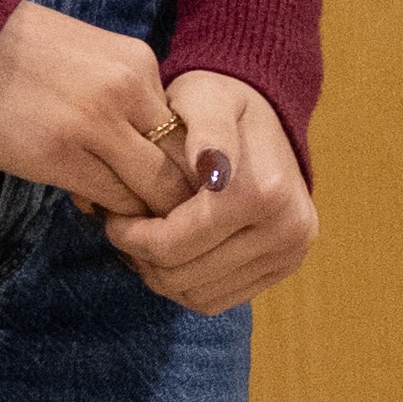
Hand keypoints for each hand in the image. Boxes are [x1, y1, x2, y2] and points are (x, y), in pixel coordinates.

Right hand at [0, 0, 196, 216]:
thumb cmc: (14, 52)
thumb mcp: (89, 57)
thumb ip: (125, 97)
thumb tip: (143, 152)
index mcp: (138, 62)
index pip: (190, 128)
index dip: (185, 163)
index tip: (168, 182)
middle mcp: (128, 90)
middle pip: (185, 161)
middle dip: (179, 195)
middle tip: (163, 215)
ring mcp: (97, 124)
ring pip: (156, 188)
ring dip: (148, 212)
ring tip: (130, 220)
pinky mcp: (61, 156)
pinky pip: (114, 200)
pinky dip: (113, 214)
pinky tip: (95, 210)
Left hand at [109, 71, 316, 311]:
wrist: (269, 121)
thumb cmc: (222, 105)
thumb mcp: (206, 100)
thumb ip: (206, 128)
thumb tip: (211, 167)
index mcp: (261, 192)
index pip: (173, 244)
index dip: (131, 237)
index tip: (113, 215)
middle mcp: (285, 229)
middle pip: (183, 276)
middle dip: (142, 259)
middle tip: (124, 231)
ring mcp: (289, 253)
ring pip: (198, 296)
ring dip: (161, 277)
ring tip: (146, 243)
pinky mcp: (285, 267)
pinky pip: (220, 301)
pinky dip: (187, 287)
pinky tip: (175, 255)